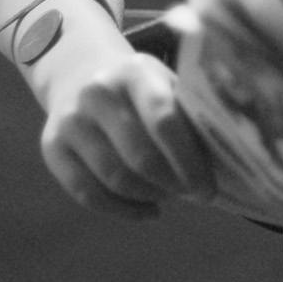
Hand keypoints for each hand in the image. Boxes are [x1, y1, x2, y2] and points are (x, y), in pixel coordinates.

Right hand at [40, 49, 217, 218]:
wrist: (80, 73)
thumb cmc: (142, 89)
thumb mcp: (167, 82)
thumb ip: (192, 114)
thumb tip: (231, 157)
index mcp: (136, 71)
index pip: (165, 121)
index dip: (189, 162)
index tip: (208, 190)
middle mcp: (97, 92)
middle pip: (140, 156)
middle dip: (172, 184)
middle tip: (192, 194)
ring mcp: (70, 119)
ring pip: (114, 178)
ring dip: (149, 196)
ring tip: (170, 196)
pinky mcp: (51, 145)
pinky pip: (86, 193)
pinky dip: (122, 210)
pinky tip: (148, 211)